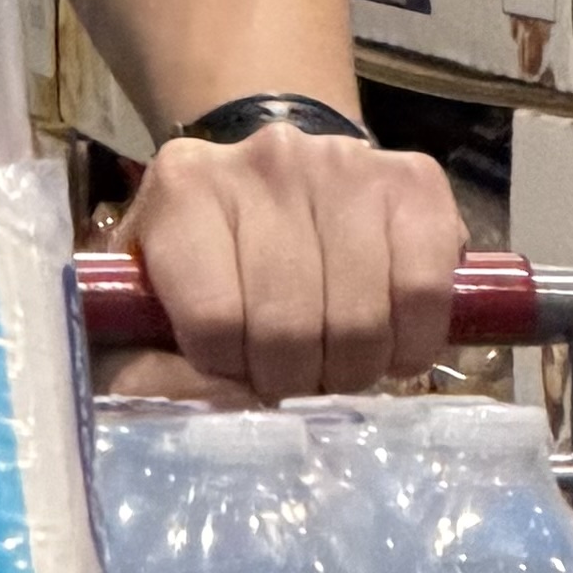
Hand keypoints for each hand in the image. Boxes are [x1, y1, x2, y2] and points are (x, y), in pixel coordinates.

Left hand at [121, 115, 461, 403]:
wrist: (284, 177)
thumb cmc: (214, 250)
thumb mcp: (154, 293)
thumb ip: (149, 356)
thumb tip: (210, 409)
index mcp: (185, 189)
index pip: (212, 319)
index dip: (227, 369)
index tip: (233, 369)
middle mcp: (266, 162)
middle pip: (289, 327)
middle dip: (293, 380)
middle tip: (293, 381)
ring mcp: (346, 165)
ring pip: (358, 318)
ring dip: (352, 369)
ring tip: (338, 366)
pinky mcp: (414, 179)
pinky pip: (423, 290)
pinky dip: (412, 341)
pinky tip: (391, 346)